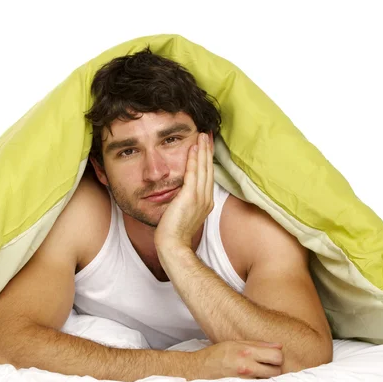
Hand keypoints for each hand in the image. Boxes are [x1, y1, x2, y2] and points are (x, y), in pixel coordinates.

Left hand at [155, 132, 213, 248]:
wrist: (173, 245)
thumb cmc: (174, 234)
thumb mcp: (182, 214)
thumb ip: (184, 202)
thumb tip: (178, 193)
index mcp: (205, 202)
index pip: (208, 176)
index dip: (208, 160)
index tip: (207, 147)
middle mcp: (206, 198)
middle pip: (209, 169)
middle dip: (208, 151)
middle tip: (207, 135)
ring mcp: (199, 198)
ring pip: (203, 168)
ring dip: (203, 151)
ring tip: (202, 136)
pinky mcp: (190, 197)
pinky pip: (193, 174)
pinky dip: (194, 160)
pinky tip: (193, 148)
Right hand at [190, 340, 283, 379]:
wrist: (198, 369)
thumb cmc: (216, 355)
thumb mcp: (235, 343)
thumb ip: (258, 344)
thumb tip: (278, 346)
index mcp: (246, 352)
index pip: (276, 355)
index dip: (277, 355)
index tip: (271, 356)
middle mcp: (247, 366)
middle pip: (277, 370)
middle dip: (274, 367)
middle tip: (266, 365)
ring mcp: (245, 380)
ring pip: (269, 379)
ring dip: (266, 375)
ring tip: (257, 371)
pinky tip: (250, 377)